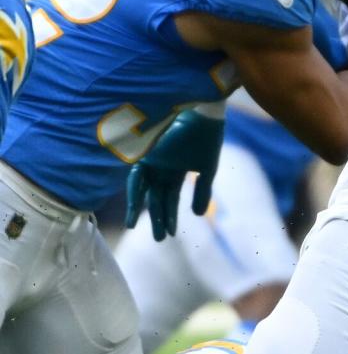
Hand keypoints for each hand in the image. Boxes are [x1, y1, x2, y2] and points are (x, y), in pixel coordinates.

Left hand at [125, 103, 224, 241]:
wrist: (202, 113)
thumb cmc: (207, 137)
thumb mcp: (207, 168)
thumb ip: (202, 191)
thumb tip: (198, 216)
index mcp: (176, 169)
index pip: (170, 196)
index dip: (171, 215)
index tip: (172, 234)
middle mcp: (161, 167)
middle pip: (156, 197)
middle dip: (158, 218)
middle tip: (159, 240)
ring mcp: (152, 160)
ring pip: (142, 189)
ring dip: (139, 207)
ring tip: (134, 227)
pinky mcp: (145, 153)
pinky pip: (136, 175)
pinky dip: (135, 191)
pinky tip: (136, 208)